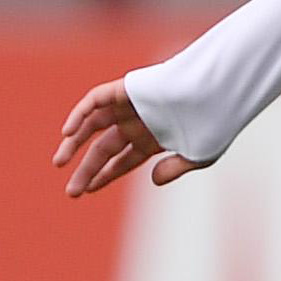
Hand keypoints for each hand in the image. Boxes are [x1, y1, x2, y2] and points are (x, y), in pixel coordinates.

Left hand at [54, 82, 208, 197]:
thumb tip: (153, 180)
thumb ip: (175, 169)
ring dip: (73, 142)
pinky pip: (95, 100)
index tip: (87, 191)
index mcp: (155, 138)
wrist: (222, 91)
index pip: (122, 160)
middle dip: (86, 169)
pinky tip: (68, 132)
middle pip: (103, 148)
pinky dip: (79, 113)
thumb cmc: (217, 122)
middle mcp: (139, 122)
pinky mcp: (127, 88)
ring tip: (59, 163)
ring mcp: (131, 105)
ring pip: (92, 124)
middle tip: (71, 192)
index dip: (103, 176)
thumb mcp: (199, 155)